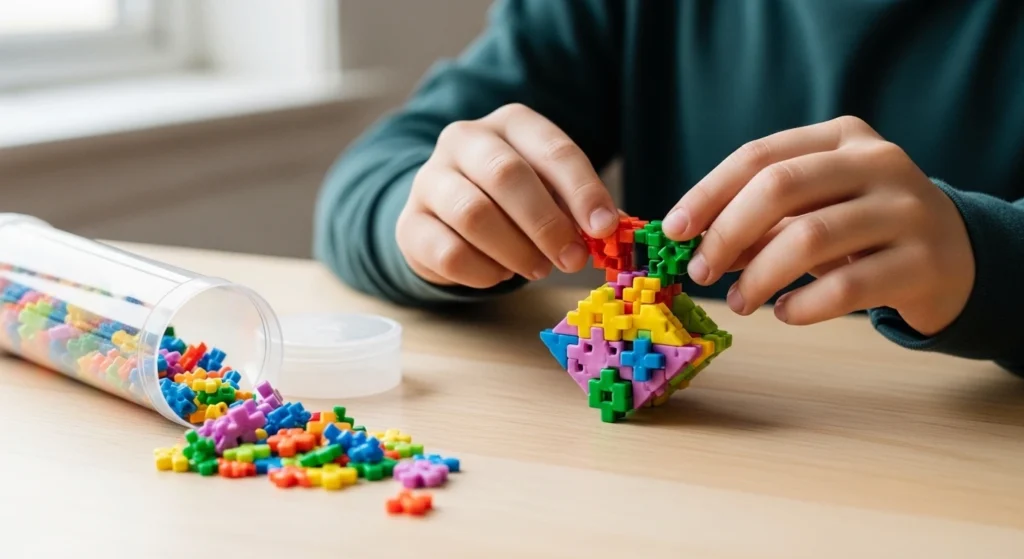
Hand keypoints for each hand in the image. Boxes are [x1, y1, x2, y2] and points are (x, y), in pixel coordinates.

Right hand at [396, 103, 618, 287]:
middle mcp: (465, 140)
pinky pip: (449, 252)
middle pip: (507, 175)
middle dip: (547, 224)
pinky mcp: (410, 224)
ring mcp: (430, 179)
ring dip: (515, 250)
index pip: (552, 149)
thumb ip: (581, 209)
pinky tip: (499, 274)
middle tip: (572, 259)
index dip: (582, 191)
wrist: (445, 215)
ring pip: (473, 215)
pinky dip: (484, 272)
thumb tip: (615, 230)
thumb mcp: (551, 192)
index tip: (603, 229)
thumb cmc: (513, 201)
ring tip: (537, 267)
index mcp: (511, 124)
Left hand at [662, 116, 974, 335]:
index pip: (759, 156)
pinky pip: (846, 287)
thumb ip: (760, 220)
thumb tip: (694, 244)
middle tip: (700, 271)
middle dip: (726, 233)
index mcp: (841, 137)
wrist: (956, 256)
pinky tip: (785, 314)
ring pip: (810, 238)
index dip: (708, 193)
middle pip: (780, 186)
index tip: (673, 231)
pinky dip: (803, 306)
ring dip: (760, 277)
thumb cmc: (864, 228)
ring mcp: (906, 209)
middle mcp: (878, 162)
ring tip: (739, 302)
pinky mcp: (923, 262)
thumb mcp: (814, 210)